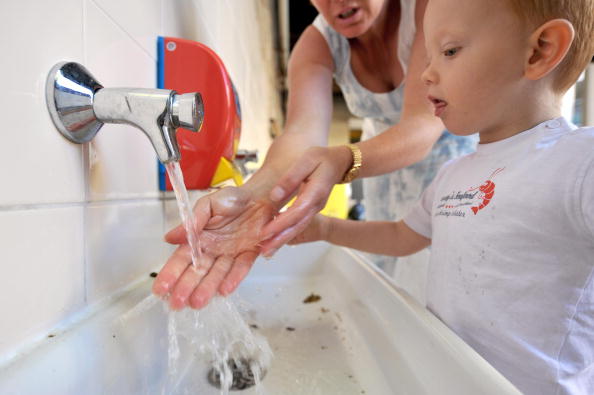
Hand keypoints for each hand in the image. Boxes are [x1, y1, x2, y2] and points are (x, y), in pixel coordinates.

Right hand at [152, 186, 274, 309]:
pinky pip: (241, 268)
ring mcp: (231, 253)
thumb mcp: (209, 204)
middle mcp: (214, 249)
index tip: (161, 289)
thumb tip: (170, 237)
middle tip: (176, 303)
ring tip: (197, 303)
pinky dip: (233, 279)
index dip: (171, 274)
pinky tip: (224, 291)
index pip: (182, 259)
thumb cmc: (233, 198)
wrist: (261, 195)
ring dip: (207, 288)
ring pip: (217, 274)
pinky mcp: (249, 254)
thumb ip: (193, 220)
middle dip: (186, 288)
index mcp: (200, 237)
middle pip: (198, 272)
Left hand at [259, 145, 350, 254]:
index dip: (281, 223)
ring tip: (267, 251)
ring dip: (282, 240)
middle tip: (264, 250)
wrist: (338, 164)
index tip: (266, 231)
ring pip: (298, 228)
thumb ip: (291, 178)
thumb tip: (275, 195)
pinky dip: (286, 234)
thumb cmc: (322, 159)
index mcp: (316, 192)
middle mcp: (316, 205)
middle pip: (298, 226)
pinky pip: (299, 225)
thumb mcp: (306, 161)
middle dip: (280, 239)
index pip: (297, 211)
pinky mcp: (310, 211)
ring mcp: (314, 210)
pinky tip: (274, 240)